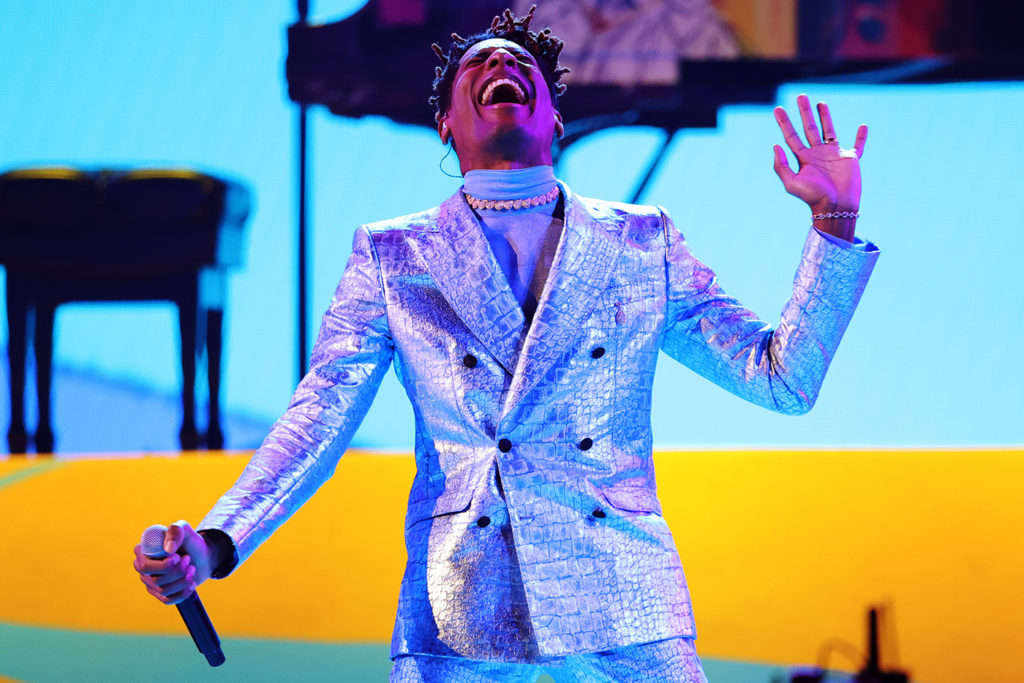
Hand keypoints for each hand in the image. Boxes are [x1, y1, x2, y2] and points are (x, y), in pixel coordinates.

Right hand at [133, 520, 213, 604]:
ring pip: (164, 590)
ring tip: (191, 568)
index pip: (144, 566)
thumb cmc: (190, 541)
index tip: (178, 556)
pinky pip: (168, 600)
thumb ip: (176, 531)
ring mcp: (151, 582)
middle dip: (177, 571)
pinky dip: (184, 592)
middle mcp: (143, 568)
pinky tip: (191, 583)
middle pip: (155, 580)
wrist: (203, 556)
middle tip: (187, 560)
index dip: (163, 565)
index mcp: (142, 552)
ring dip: (183, 580)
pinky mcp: (161, 593)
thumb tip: (168, 549)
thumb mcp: (185, 529)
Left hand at [772, 94, 866, 213]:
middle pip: (809, 128)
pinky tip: (863, 126)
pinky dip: (861, 137)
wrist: (835, 206)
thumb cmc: (813, 197)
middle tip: (801, 96)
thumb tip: (775, 145)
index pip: (791, 136)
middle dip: (804, 112)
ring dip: (825, 117)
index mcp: (803, 159)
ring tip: (820, 102)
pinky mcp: (850, 159)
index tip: (777, 109)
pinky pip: (857, 145)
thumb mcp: (792, 183)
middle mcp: (817, 154)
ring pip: (829, 131)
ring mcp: (833, 155)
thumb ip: (781, 166)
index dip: (784, 123)